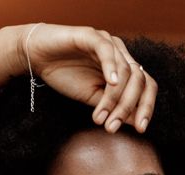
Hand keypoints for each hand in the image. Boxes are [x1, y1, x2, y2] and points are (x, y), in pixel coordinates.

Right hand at [18, 23, 156, 132]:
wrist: (38, 58)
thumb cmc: (65, 75)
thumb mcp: (92, 99)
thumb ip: (113, 107)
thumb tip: (135, 122)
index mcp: (124, 69)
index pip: (146, 86)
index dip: (147, 107)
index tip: (140, 129)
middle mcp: (120, 54)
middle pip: (139, 80)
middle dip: (129, 107)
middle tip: (113, 127)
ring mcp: (107, 43)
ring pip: (124, 70)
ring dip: (114, 98)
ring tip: (100, 117)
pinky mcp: (91, 36)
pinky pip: (106, 50)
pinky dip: (111, 67)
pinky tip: (110, 83)